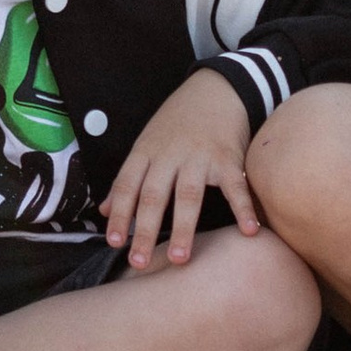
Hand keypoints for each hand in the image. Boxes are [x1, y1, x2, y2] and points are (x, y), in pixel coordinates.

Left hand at [102, 65, 257, 269]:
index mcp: (146, 152)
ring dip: (183, 227)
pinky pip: (235, 186)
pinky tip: (247, 231)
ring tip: (180, 258)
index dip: (119, 213)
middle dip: (145, 230)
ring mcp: (200, 157)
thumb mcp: (146, 144)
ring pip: (189, 195)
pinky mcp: (228, 158)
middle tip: (139, 262)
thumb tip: (103, 210)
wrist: (215, 89)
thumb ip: (128, 179)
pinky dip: (243, 208)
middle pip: (154, 195)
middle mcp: (170, 156)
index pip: (127, 185)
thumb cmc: (177, 123)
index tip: (114, 242)